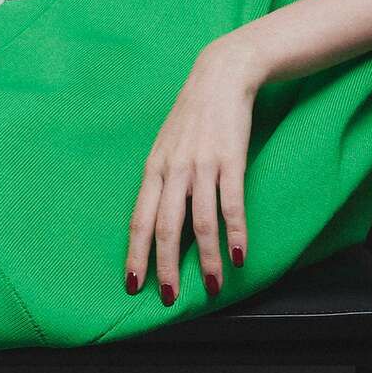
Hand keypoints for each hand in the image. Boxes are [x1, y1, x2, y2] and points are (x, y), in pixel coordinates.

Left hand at [124, 31, 265, 304]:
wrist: (220, 76)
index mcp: (154, 167)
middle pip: (165, 226)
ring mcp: (202, 165)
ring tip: (211, 287)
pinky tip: (239, 255)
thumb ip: (162, 178)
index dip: (135, 253)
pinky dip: (234, 233)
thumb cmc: (193, 115)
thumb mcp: (167, 144)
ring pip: (200, 222)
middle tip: (167, 297)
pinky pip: (231, 204)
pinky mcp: (230, 159)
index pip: (139, 218)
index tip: (133, 283)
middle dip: (165, 265)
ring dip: (207, 259)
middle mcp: (174, 169)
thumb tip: (158, 219)